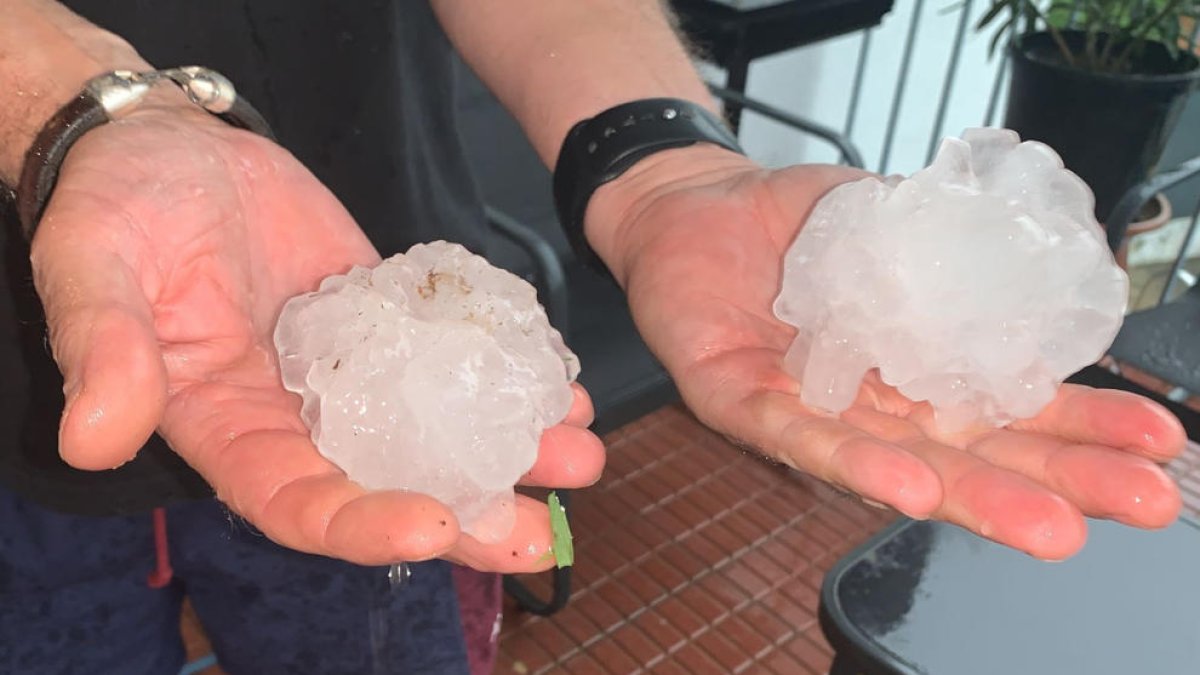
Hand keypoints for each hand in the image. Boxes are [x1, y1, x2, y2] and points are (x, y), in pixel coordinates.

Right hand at [32, 100, 603, 569]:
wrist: (171, 149)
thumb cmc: (117, 208)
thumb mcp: (93, 270)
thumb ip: (105, 352)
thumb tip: (93, 439)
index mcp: (227, 428)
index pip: (297, 502)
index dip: (363, 523)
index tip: (432, 524)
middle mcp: (298, 416)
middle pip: (389, 485)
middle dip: (468, 513)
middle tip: (542, 529)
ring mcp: (353, 370)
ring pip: (436, 430)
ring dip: (508, 451)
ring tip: (577, 453)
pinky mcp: (388, 320)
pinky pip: (449, 359)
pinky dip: (501, 376)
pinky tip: (558, 384)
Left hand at [589, 145, 1184, 560]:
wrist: (697, 202)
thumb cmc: (796, 222)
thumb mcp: (894, 217)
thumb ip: (960, 243)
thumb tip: (1061, 250)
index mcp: (914, 366)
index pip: (1007, 406)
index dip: (1080, 425)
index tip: (1158, 442)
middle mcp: (870, 403)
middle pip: (968, 453)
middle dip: (1055, 481)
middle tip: (1143, 504)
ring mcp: (807, 411)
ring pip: (895, 463)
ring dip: (970, 496)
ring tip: (1049, 526)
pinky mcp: (737, 402)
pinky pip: (794, 437)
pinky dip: (851, 460)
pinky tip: (908, 485)